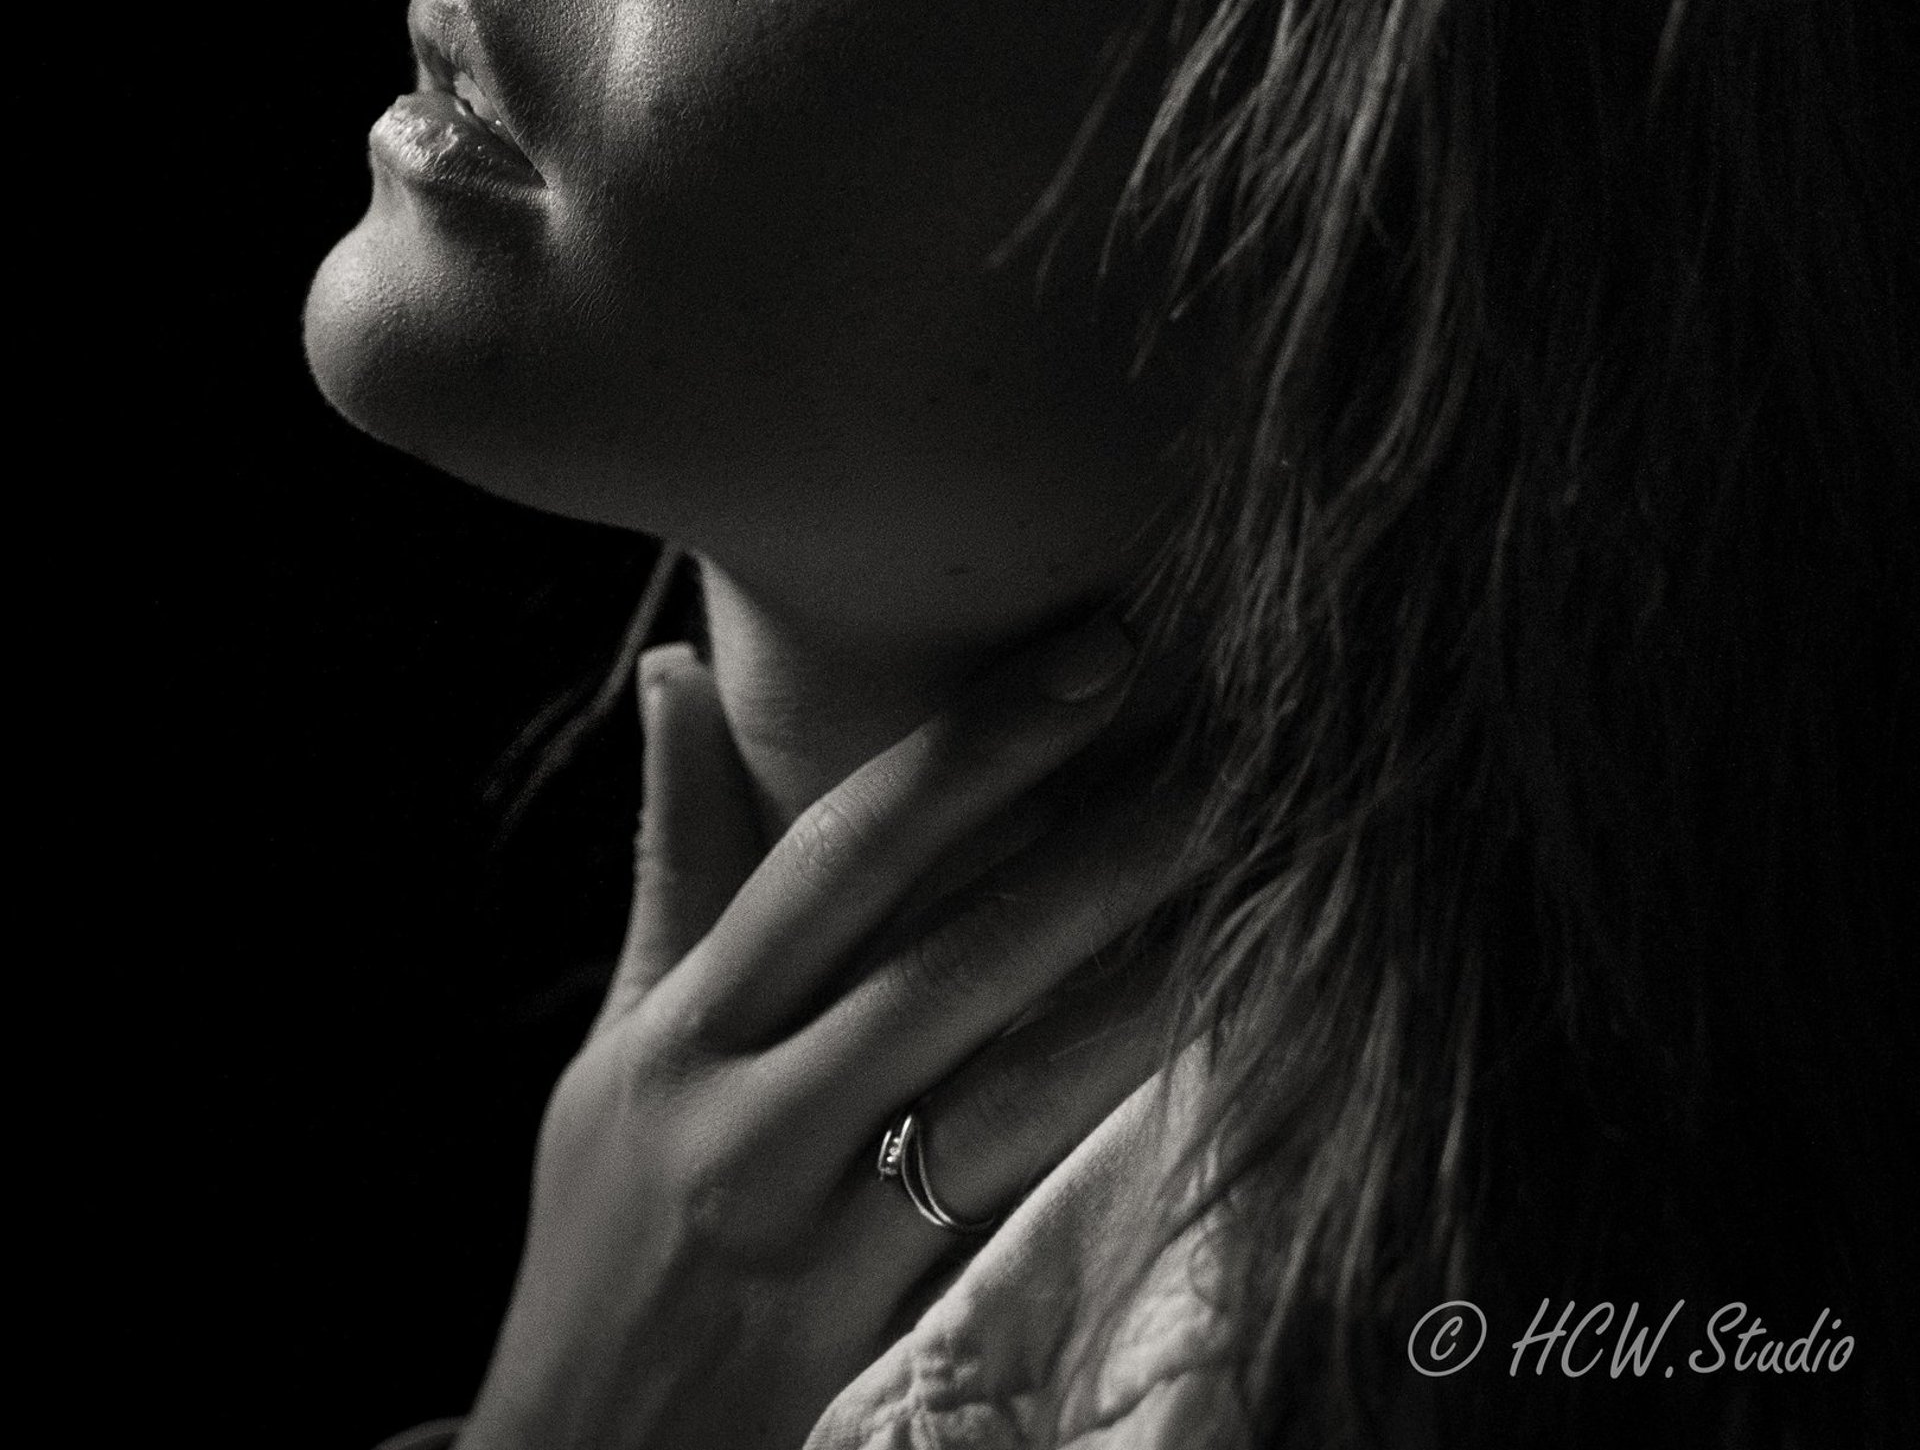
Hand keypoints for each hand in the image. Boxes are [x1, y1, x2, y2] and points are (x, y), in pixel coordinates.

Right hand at [459, 614, 1191, 1449]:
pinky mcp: (873, 1348)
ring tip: (1259, 890)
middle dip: (1100, 843)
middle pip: (948, 957)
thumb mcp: (622, 1043)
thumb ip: (674, 857)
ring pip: (1003, 1092)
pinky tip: (1211, 1077)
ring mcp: (810, 1244)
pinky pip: (1014, 1225)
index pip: (843, 851)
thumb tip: (673, 667)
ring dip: (1140, 984)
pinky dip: (1109, 1144)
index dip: (977, 744)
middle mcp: (742, 1123)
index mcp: (686, 1028)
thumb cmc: (610, 1230)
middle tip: (1238, 746)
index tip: (1100, 652)